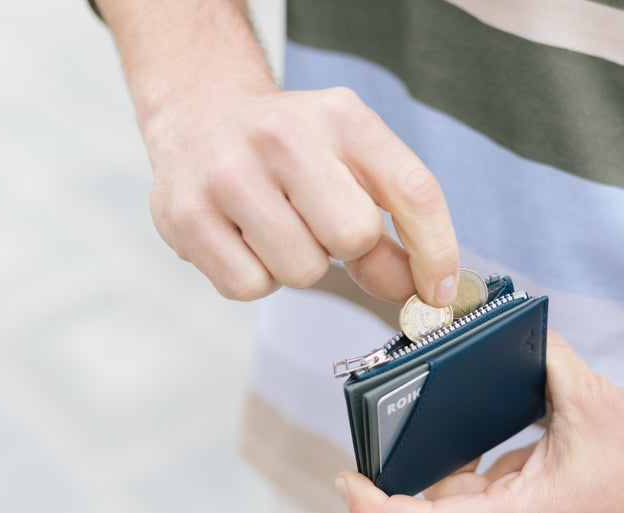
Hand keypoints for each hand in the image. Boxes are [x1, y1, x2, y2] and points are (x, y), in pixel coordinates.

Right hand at [145, 82, 458, 304]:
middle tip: (319, 224)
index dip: (436, 251)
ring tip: (277, 224)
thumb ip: (390, 228)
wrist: (200, 111)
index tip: (438, 291)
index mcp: (341, 117)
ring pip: (302, 271)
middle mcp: (283, 136)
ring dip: (299, 264)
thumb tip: (417, 291)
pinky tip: (244, 237)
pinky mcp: (186, 215)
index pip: (413, 190)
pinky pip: (250, 287)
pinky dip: (256, 277)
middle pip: (355, 237)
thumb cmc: (289, 148)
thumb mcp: (350, 162)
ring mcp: (229, 174)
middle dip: (347, 249)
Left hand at [336, 334, 623, 512]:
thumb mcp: (591, 398)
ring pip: (476, 502)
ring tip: (481, 415)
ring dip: (472, 462)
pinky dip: (498, 473)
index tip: (346, 480)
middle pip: (447, 502)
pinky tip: (521, 438)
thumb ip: (538, 359)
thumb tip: (503, 329)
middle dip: (430, 456)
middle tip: (416, 408)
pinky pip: (503, 505)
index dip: (374, 506)